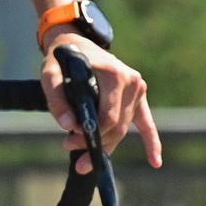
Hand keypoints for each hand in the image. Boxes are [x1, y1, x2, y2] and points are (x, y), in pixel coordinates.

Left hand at [38, 36, 163, 171]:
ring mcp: (137, 87)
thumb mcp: (50, 76)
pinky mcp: (138, 95)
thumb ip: (56, 100)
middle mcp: (130, 80)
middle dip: (95, 143)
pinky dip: (151, 141)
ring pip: (124, 128)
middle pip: (117, 126)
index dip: (90, 135)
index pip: (107, 118)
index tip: (68, 140)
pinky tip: (155, 161)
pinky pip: (146, 122)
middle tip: (69, 148)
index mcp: (113, 74)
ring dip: (106, 145)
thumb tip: (69, 126)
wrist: (75, 43)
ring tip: (83, 158)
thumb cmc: (62, 61)